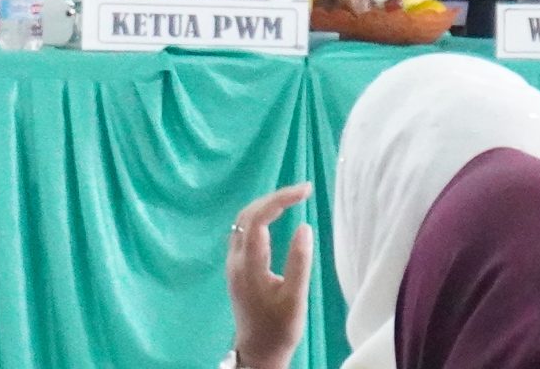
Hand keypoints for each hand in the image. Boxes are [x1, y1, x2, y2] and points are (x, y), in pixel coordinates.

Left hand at [227, 183, 313, 368]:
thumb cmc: (279, 327)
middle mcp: (235, 259)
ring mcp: (234, 262)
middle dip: (273, 197)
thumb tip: (304, 227)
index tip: (305, 190)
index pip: (258, 218)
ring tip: (291, 198)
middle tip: (302, 189)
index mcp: (248, 264)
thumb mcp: (295, 297)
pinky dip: (260, 217)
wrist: (258, 350)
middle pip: (247, 215)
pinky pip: (244, 231)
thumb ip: (299, 262)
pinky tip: (275, 217)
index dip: (280, 199)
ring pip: (243, 222)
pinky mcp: (237, 267)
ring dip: (265, 205)